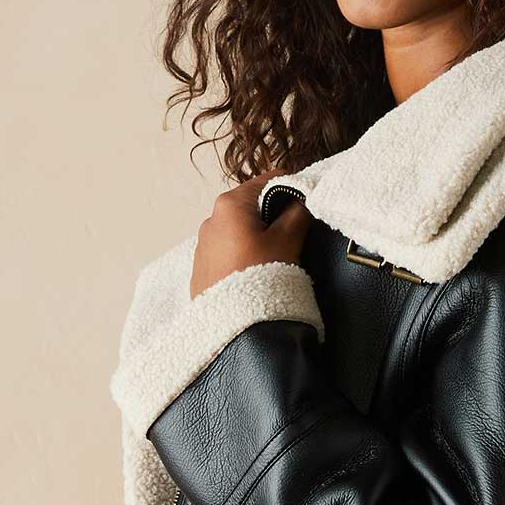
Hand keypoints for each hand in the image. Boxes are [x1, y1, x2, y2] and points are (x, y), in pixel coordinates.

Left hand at [189, 171, 310, 300]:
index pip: (268, 180)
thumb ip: (298, 211)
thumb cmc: (261, 276)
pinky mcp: (202, 267)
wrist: (236, 324)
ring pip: (238, 230)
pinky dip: (242, 255)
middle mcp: (211, 219)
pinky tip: (254, 273)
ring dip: (256, 237)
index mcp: (230, 204)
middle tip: (289, 238)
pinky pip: (227, 251)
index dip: (290, 190)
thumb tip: (302, 198)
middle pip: (251, 205)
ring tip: (271, 260)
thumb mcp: (288, 240)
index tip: (303, 207)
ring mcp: (203, 244)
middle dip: (272, 216)